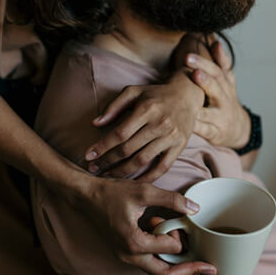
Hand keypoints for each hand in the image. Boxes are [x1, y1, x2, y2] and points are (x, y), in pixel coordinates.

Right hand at [67, 175, 215, 274]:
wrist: (86, 196)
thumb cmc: (111, 193)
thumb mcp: (144, 191)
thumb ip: (171, 200)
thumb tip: (195, 209)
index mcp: (134, 243)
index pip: (170, 248)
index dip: (180, 235)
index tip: (179, 221)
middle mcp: (129, 256)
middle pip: (166, 274)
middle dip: (190, 272)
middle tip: (211, 271)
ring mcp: (126, 257)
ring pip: (158, 272)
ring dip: (179, 270)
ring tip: (200, 271)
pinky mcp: (126, 253)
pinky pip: (150, 264)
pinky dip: (167, 262)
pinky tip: (181, 259)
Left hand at [84, 78, 203, 181]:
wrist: (187, 96)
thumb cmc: (155, 95)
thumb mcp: (134, 92)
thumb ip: (114, 106)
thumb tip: (95, 123)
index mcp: (146, 109)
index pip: (119, 133)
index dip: (102, 146)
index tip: (88, 156)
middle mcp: (159, 124)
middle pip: (128, 149)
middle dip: (107, 161)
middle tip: (93, 169)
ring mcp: (170, 137)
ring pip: (142, 161)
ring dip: (122, 172)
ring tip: (107, 176)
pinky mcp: (179, 147)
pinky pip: (162, 168)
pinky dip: (147, 178)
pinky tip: (133, 182)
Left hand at [186, 40, 250, 148]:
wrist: (240, 130)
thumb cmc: (226, 101)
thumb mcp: (228, 81)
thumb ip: (222, 62)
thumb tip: (215, 41)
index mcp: (226, 84)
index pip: (218, 70)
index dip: (208, 61)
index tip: (192, 53)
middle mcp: (225, 99)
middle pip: (215, 86)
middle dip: (202, 76)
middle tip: (187, 63)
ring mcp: (221, 117)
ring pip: (211, 110)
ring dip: (200, 103)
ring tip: (187, 98)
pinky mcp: (215, 133)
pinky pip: (205, 130)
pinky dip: (196, 127)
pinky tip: (187, 122)